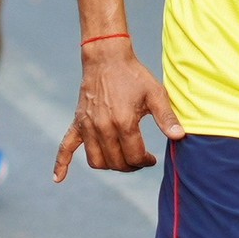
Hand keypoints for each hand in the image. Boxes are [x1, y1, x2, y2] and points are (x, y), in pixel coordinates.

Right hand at [53, 38, 181, 178]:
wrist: (107, 58)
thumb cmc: (134, 76)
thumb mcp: (156, 94)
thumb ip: (167, 117)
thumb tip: (180, 136)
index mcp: (123, 122)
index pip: (134, 156)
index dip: (145, 162)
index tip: (152, 158)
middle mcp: (103, 127)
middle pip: (116, 162)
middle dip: (131, 165)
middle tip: (140, 159)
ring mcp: (88, 126)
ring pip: (96, 161)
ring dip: (110, 166)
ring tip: (121, 159)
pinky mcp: (78, 123)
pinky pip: (66, 147)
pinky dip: (61, 164)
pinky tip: (59, 179)